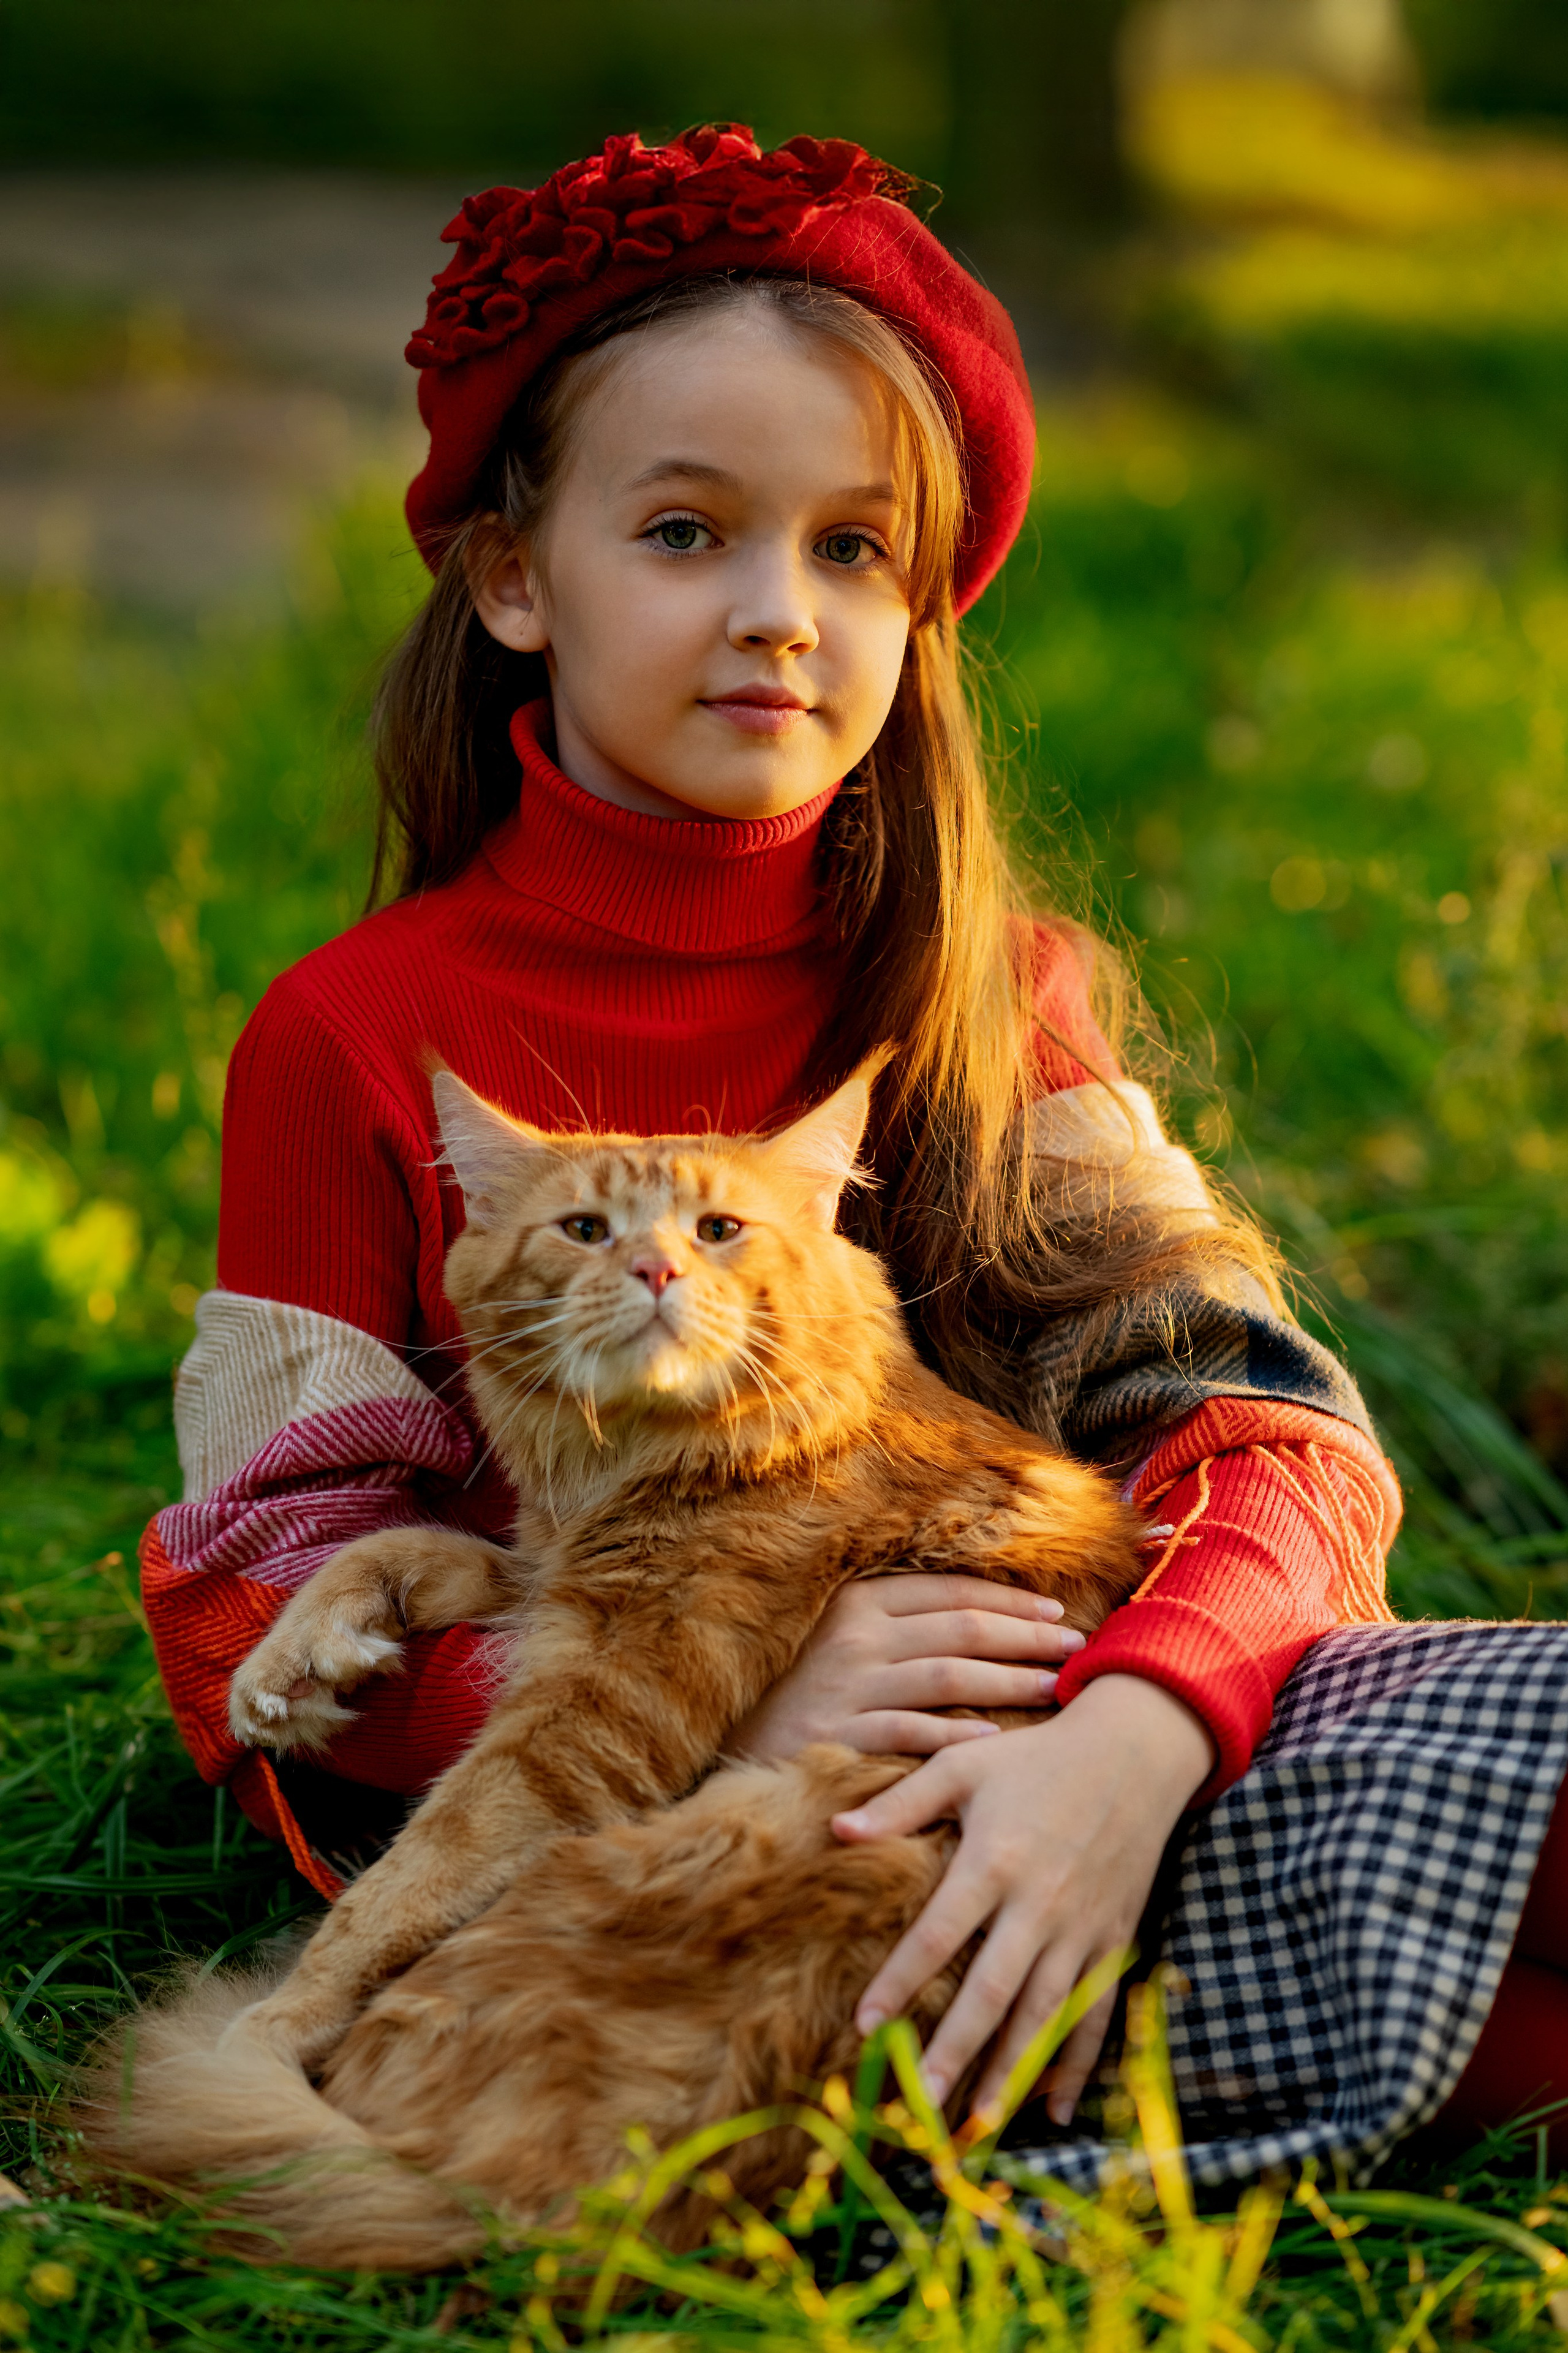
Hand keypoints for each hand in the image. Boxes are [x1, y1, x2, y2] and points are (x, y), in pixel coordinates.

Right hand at [729, 1574, 1087, 1762]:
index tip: (1054, 1612)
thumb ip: (892, 1626)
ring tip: (1054, 1688)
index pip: (947, 1593)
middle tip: (1076, 1646)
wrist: (719, 1743)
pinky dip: (952, 1735)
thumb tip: (975, 1623)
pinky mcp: (833, 1735)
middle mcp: (853, 1636)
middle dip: (1025, 1637)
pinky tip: (992, 1740)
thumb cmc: (789, 1690)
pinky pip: (907, 1732)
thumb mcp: (833, 1640)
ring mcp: (844, 1685)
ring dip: (1008, 1681)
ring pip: (947, 1676)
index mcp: (854, 1602)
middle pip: (959, 1630)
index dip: (1007, 1601)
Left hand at [832, 1673, 1215, 2123]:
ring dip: (1012, 2074)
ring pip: (1044, 2015)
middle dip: (956, 2053)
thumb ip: (902, 1802)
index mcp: (994, 1861)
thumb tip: (837, 1830)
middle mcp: (1039, 1904)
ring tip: (979, 2127)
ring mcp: (1082, 1928)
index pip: (939, 1935)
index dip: (900, 1982)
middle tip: (921, 2108)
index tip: (865, 2028)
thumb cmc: (1036, 1757)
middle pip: (992, 1992)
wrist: (1134, 1752)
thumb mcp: (964, 1764)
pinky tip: (1057, 2111)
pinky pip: (1096, 2013)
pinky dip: (1077, 2064)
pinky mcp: (1115, 1939)